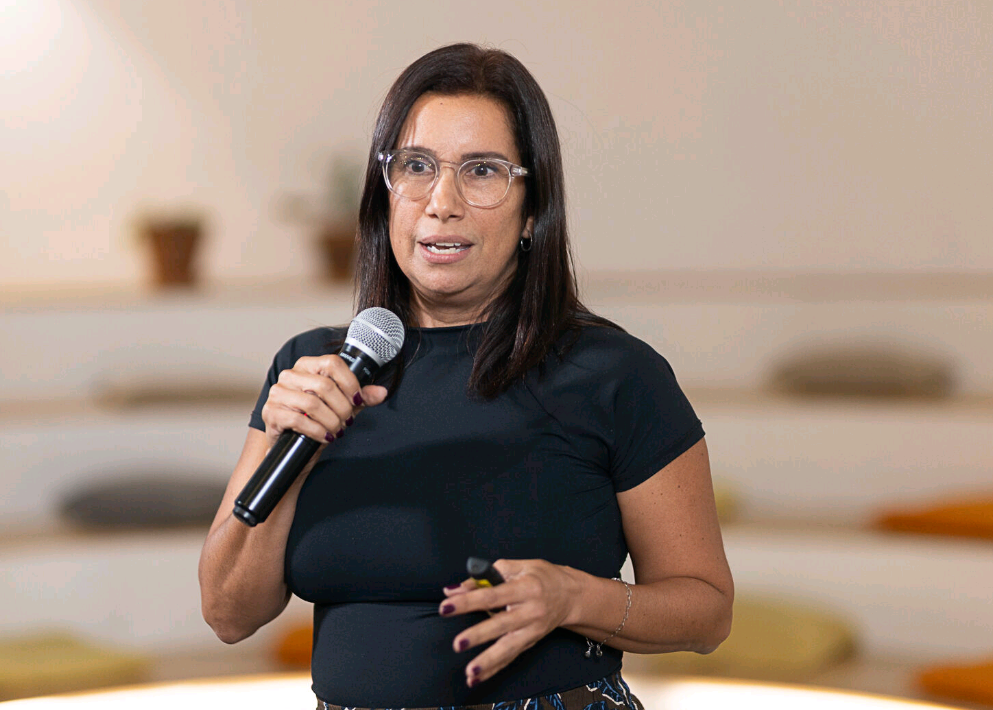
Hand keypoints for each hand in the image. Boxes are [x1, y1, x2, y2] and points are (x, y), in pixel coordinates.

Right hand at [260, 354, 388, 449]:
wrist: (293, 447)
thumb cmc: (316, 421)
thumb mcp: (342, 406)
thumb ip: (361, 398)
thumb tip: (381, 392)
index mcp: (307, 366)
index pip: (332, 363)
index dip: (349, 382)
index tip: (357, 399)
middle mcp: (290, 375)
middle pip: (325, 386)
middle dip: (342, 408)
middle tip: (347, 421)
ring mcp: (277, 393)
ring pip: (312, 404)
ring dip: (331, 421)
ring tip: (336, 430)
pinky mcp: (270, 412)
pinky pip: (298, 420)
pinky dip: (317, 431)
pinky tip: (324, 436)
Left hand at [439, 558, 581, 686]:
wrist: (571, 595)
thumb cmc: (541, 576)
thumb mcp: (516, 567)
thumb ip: (484, 576)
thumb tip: (453, 590)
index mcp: (525, 587)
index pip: (492, 595)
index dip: (469, 601)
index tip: (446, 606)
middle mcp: (530, 611)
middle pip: (502, 624)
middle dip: (479, 635)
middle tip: (458, 644)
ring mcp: (532, 630)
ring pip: (509, 647)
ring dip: (489, 661)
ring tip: (470, 671)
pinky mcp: (531, 642)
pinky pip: (510, 657)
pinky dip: (494, 669)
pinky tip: (476, 678)